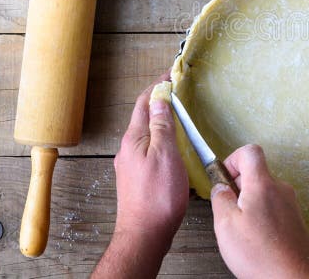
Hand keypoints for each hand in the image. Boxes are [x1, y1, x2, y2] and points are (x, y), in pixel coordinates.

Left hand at [92, 72, 188, 278]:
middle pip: (144, 116)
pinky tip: (173, 145)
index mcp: (134, 138)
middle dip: (160, 101)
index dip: (157, 86)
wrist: (145, 234)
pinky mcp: (138, 178)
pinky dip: (162, 138)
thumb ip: (162, 125)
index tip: (171, 74)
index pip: (144, 102)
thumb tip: (160, 98)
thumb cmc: (157, 195)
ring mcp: (131, 164)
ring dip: (161, 120)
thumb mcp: (165, 154)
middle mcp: (129, 149)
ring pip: (147, 134)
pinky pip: (150, 149)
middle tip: (178, 91)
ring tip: (179, 114)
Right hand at [211, 144, 308, 278]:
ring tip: (242, 230)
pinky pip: (273, 207)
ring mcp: (290, 204)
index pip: (250, 151)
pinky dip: (261, 216)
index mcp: (262, 184)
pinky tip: (255, 238)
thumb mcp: (226, 225)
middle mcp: (280, 189)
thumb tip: (220, 187)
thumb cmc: (261, 255)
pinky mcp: (294, 219)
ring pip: (263, 192)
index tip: (223, 178)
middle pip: (256, 172)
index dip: (232, 159)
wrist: (294, 278)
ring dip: (249, 204)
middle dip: (238, 187)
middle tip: (228, 211)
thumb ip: (220, 199)